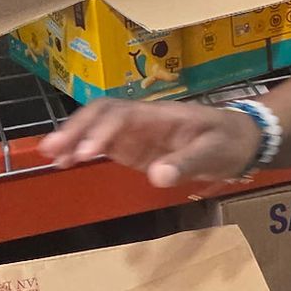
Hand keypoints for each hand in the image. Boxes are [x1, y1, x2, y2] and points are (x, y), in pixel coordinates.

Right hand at [40, 99, 261, 190]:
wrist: (240, 140)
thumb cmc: (227, 140)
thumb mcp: (213, 151)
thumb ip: (186, 162)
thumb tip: (157, 176)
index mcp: (159, 115)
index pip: (122, 114)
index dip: (102, 130)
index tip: (87, 152)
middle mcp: (142, 119)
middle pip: (102, 114)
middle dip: (77, 128)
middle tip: (53, 150)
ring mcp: (136, 133)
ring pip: (96, 126)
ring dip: (73, 138)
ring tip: (50, 157)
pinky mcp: (134, 148)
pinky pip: (102, 144)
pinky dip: (82, 150)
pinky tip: (64, 163)